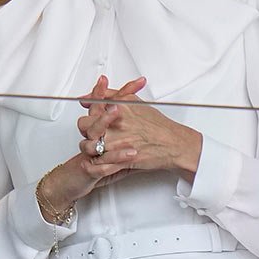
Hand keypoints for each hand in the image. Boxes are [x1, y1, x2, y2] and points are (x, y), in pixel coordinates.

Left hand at [75, 75, 201, 179]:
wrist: (174, 144)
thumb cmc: (157, 125)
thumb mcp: (134, 102)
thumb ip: (111, 95)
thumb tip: (90, 96)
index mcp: (118, 109)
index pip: (92, 106)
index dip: (88, 108)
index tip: (86, 108)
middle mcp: (115, 125)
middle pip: (84, 125)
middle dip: (86, 128)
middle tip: (93, 131)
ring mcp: (116, 143)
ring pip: (87, 146)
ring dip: (88, 147)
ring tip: (96, 146)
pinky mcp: (120, 160)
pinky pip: (99, 163)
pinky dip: (95, 163)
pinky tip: (96, 161)